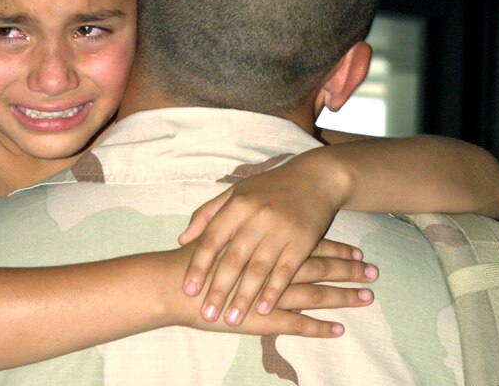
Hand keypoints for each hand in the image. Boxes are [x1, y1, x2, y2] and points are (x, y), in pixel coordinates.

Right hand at [170, 240, 377, 337]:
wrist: (173, 284)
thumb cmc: (192, 258)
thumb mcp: (217, 230)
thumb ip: (241, 224)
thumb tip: (256, 217)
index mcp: (266, 241)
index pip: (308, 244)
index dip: (334, 248)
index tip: (357, 251)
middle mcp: (273, 264)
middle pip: (318, 266)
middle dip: (348, 269)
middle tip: (374, 272)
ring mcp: (270, 293)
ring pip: (314, 293)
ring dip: (342, 296)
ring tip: (367, 298)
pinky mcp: (263, 318)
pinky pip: (297, 323)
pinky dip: (319, 327)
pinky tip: (338, 329)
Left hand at [178, 156, 349, 324]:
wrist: (315, 179)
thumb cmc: (269, 188)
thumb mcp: (236, 193)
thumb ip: (208, 215)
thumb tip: (182, 239)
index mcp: (237, 205)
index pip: (212, 238)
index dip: (199, 265)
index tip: (188, 289)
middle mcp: (257, 217)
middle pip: (233, 258)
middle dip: (219, 289)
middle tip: (207, 314)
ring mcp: (281, 229)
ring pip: (258, 269)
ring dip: (244, 297)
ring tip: (232, 320)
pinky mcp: (303, 241)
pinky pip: (285, 271)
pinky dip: (274, 292)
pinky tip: (263, 310)